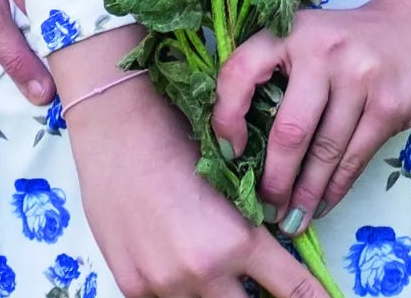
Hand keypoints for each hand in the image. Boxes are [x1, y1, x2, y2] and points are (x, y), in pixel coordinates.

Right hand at [64, 74, 325, 297]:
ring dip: (220, 293)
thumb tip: (273, 248)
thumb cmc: (179, 138)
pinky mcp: (134, 288)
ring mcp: (165, 285)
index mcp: (237, 240)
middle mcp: (203, 272)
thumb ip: (249, 225)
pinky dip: (181, 289)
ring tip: (218, 267)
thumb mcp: (230, 181)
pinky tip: (178, 264)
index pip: (291, 289)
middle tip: (263, 283)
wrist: (119, 129)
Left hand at [211, 0, 410, 231]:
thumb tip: (246, 146)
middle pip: (289, 130)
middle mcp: (325, 49)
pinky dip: (335, 189)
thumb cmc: (355, 39)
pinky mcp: (390, 104)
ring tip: (292, 219)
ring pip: (323, 153)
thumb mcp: (313, 38)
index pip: (242, 70)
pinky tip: (323, 204)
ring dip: (305, 195)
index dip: (226, 116)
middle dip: (274, 180)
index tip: (229, 152)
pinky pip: (354, 158)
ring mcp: (361, 77)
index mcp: (294, 30)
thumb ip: (282, 75)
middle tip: (264, 208)